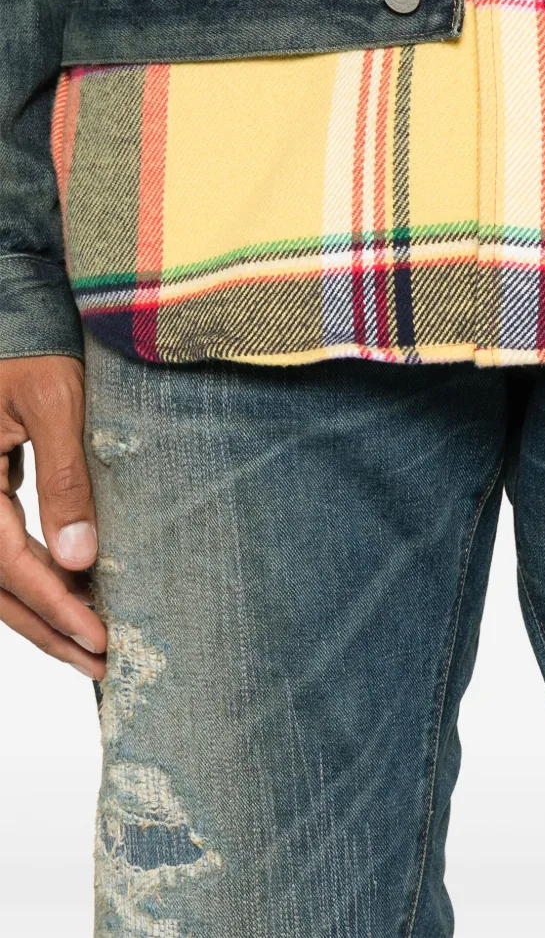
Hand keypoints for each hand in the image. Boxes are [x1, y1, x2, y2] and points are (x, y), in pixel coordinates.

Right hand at [0, 357, 105, 677]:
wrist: (15, 314)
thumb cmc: (35, 345)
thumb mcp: (57, 403)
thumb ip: (66, 478)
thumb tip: (81, 558)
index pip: (11, 563)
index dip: (56, 605)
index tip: (100, 637)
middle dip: (47, 630)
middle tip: (100, 665)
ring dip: (40, 614)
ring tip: (90, 648)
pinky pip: (2, 550)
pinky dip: (34, 580)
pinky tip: (73, 596)